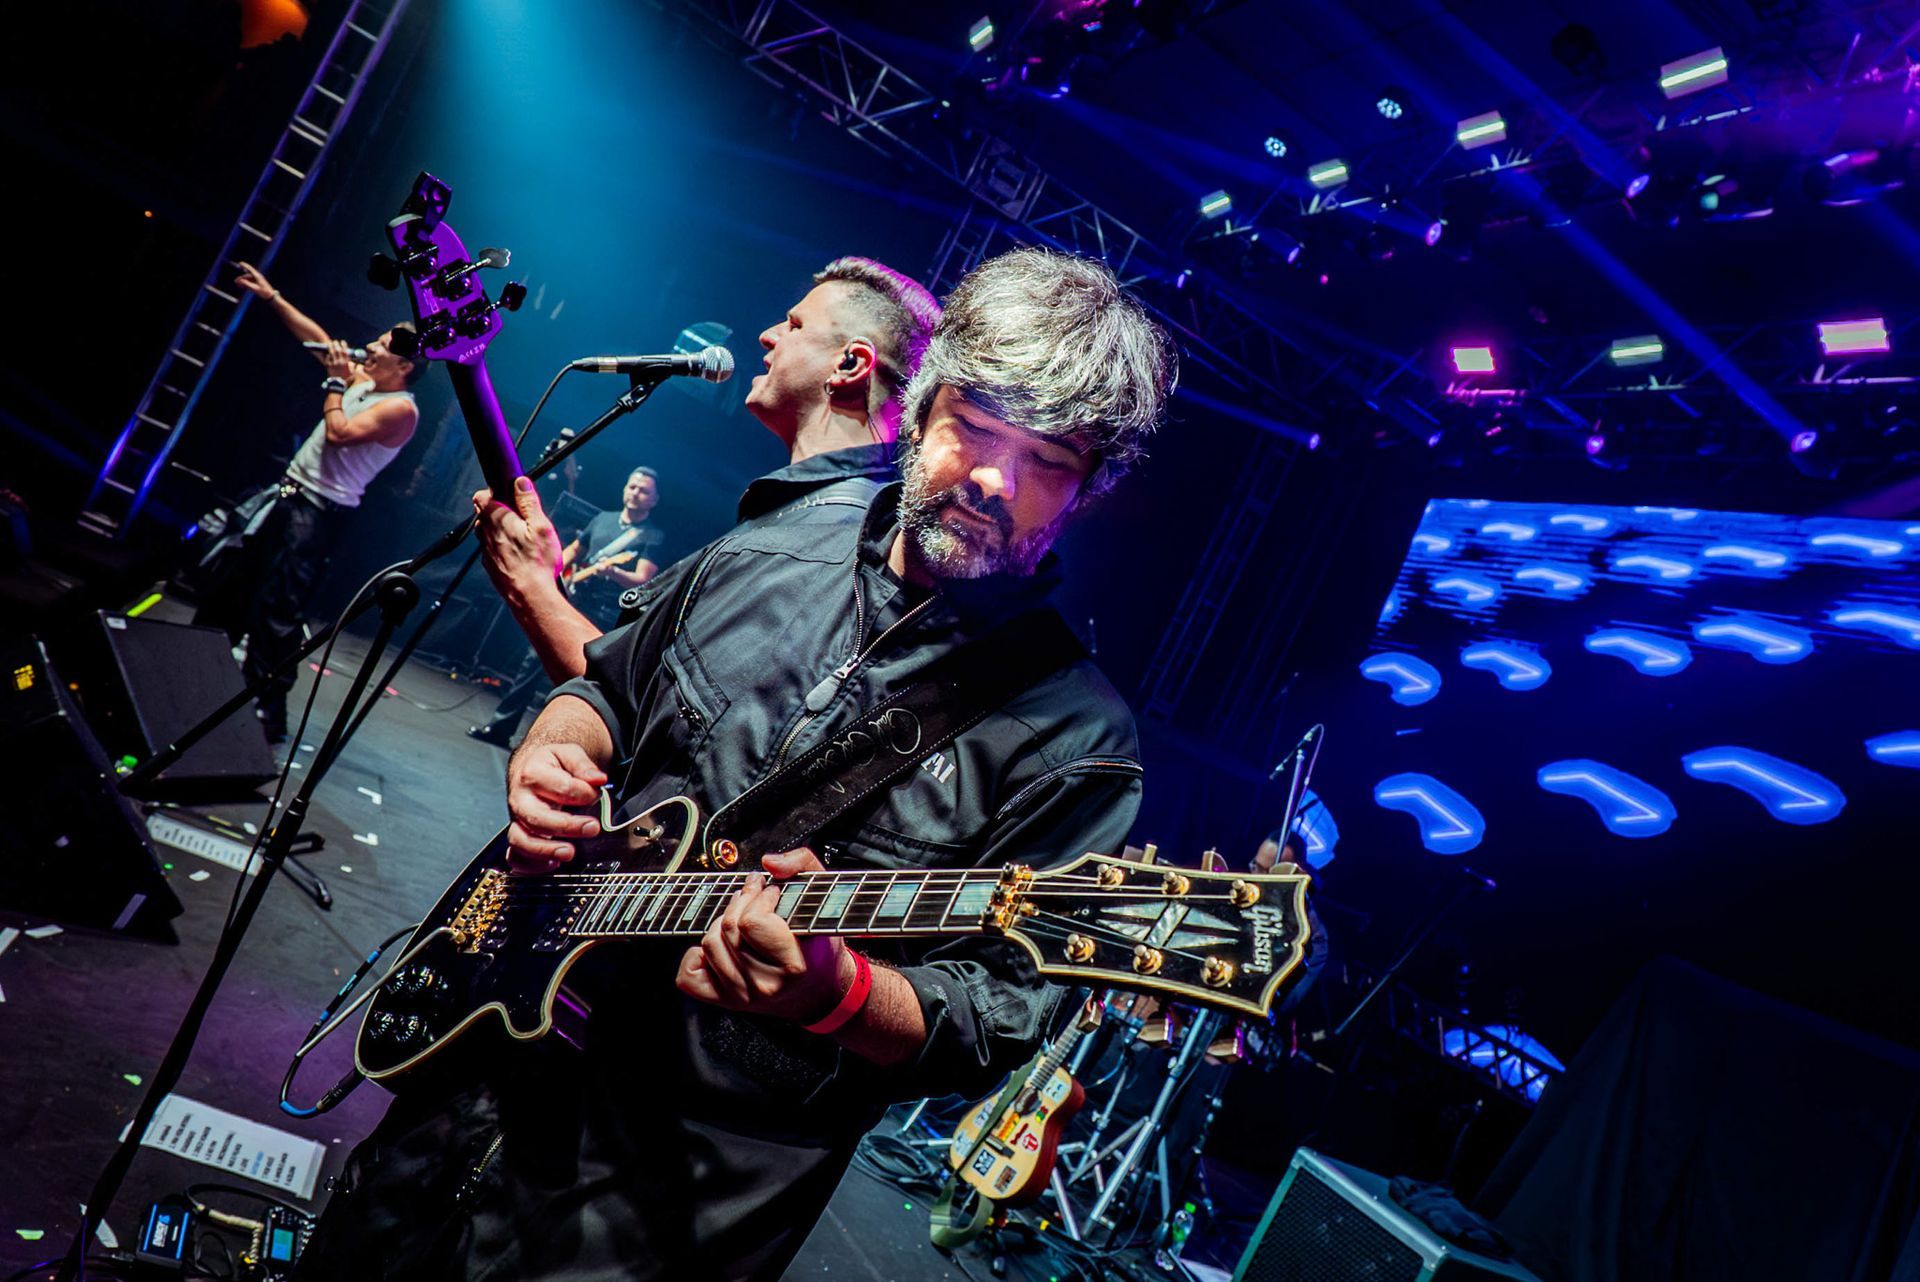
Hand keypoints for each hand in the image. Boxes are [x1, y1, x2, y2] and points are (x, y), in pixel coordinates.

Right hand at [235, 262, 274, 299]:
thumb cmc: (264, 292)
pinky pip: (250, 282)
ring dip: (243, 281)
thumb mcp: (255, 289)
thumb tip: (240, 281)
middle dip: (241, 278)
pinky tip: (242, 286)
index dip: (245, 266)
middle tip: (235, 281)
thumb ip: (247, 284)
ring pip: (248, 279)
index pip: (250, 269)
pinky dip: (246, 283)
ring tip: (237, 284)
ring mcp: (258, 280)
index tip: (240, 263)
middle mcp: (258, 277)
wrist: (271, 296)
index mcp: (258, 276)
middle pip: (248, 275)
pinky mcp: (258, 284)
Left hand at [322, 338, 355, 381]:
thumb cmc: (347, 381)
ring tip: (330, 344)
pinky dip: (327, 355)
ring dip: (331, 347)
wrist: (339, 386)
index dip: (344, 346)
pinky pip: (327, 358)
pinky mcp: (328, 366)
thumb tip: (358, 365)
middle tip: (336, 341)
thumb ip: (356, 368)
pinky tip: (328, 353)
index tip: (343, 342)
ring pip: (331, 353)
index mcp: (346, 363)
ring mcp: (333, 364)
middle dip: (336, 345)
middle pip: (337, 350)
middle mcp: (339, 362)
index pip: (345, 351)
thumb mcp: (354, 375)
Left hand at [472, 477, 565, 604]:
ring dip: (500, 530)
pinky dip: (502, 548)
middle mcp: (486, 533)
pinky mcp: (490, 565)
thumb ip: (528, 502)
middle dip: (499, 512)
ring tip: (522, 539)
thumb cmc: (537, 563)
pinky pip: (492, 549)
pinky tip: (519, 555)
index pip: (482, 495)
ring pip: (487, 532)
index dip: (494, 492)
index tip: (508, 496)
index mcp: (497, 518)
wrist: (530, 596)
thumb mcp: (541, 526)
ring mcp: (486, 551)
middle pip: (484, 514)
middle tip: (521, 519)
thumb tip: (521, 483)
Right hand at [503, 741, 604, 870]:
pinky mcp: (518, 834)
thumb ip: (583, 766)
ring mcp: (517, 819)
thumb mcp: (568, 754)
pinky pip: (516, 855)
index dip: (583, 793)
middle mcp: (521, 799)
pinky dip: (531, 865)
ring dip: (546, 849)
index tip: (596, 794)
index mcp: (533, 774)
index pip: (561, 787)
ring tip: (569, 852)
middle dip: (566, 826)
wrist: (530, 770)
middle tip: (591, 827)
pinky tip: (552, 864)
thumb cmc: (550, 765)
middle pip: (537, 818)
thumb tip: (598, 779)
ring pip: (523, 839)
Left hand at [676, 848, 848, 1021]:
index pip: (751, 922)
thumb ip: (803, 866)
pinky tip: (721, 944)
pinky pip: (689, 974)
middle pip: (727, 928)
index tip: (773, 892)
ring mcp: (743, 996)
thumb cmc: (820, 945)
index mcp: (794, 964)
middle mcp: (766, 985)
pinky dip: (696, 955)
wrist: (821, 991)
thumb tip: (769, 862)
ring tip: (742, 916)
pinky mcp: (725, 1001)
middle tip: (756, 895)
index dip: (760, 898)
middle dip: (742, 901)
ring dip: (722, 922)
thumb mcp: (826, 897)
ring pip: (709, 944)